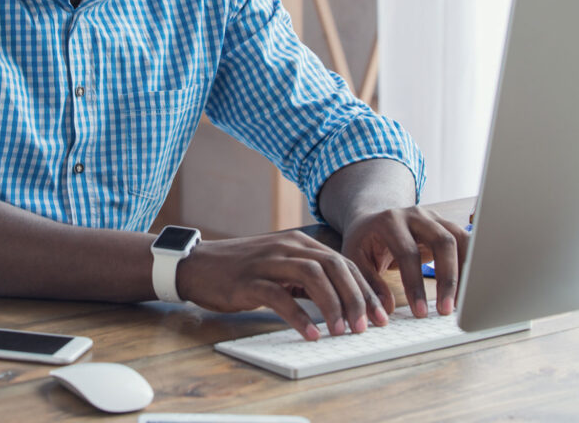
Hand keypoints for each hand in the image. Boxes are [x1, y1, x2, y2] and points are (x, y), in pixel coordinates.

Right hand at [176, 231, 389, 340]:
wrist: (198, 265)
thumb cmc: (242, 270)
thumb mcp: (280, 267)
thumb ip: (307, 278)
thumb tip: (342, 302)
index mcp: (299, 243)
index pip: (343, 262)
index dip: (366, 288)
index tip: (381, 314)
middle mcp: (287, 247)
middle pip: (334, 266)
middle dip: (357, 297)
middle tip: (368, 326)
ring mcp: (268, 262)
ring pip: (313, 277)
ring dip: (333, 305)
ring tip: (342, 331)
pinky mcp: (249, 281)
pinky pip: (280, 297)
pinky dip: (299, 317)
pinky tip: (311, 334)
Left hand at [340, 206, 468, 317]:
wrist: (373, 220)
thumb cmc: (364, 242)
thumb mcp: (355, 259)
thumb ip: (368, 284)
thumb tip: (384, 311)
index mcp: (390, 221)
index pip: (407, 252)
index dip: (415, 284)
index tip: (420, 311)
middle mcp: (416, 215)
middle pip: (442, 241)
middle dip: (448, 278)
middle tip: (447, 310)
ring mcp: (435, 218)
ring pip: (461, 240)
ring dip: (466, 273)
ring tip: (464, 303)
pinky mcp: (447, 226)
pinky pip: (467, 243)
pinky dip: (471, 266)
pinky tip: (469, 289)